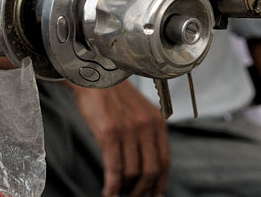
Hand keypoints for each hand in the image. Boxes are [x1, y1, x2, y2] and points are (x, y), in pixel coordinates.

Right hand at [68, 81, 169, 196]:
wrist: (95, 76)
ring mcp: (130, 130)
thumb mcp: (139, 112)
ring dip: (125, 190)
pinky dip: (111, 188)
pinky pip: (114, 169)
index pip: (165, 161)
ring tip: (117, 194)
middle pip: (151, 171)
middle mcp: (147, 126)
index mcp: (158, 122)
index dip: (160, 183)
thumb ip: (146, 135)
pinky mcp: (110, 133)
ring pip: (132, 173)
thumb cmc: (114, 97)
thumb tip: (146, 167)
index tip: (155, 195)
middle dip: (142, 191)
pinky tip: (108, 194)